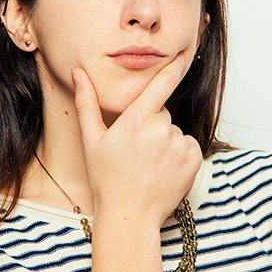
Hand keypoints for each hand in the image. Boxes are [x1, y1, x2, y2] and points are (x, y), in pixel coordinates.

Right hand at [73, 53, 201, 228]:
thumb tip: (79, 73)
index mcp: (136, 120)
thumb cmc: (107, 179)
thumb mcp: (92, 140)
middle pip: (162, 113)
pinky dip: (179, 154)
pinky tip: (163, 169)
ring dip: (165, 141)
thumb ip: (87, 103)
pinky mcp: (193, 159)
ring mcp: (179, 144)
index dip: (171, 68)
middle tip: (137, 150)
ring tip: (149, 164)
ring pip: (174, 131)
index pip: (160, 84)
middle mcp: (161, 129)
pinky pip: (187, 145)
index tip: (180, 55)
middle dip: (152, 124)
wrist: (130, 216)